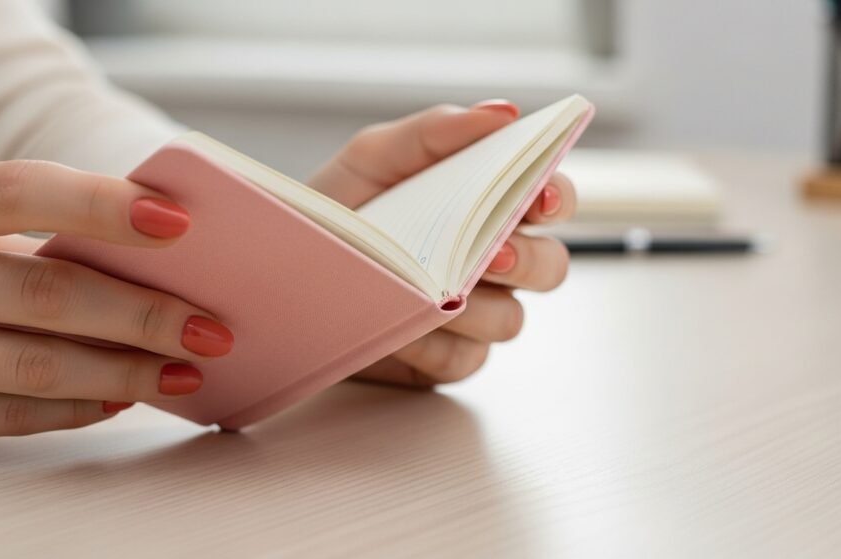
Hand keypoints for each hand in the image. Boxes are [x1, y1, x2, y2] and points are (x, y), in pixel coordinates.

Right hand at [0, 161, 233, 453]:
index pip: (21, 191)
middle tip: (210, 328)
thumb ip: (21, 236)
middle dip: (143, 315)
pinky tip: (122, 399)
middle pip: (46, 292)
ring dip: (125, 372)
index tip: (178, 221)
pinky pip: (8, 414)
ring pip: (36, 365)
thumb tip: (150, 266)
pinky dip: (77, 408)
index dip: (103, 206)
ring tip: (184, 370)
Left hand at [310, 99, 575, 385]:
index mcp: (485, 206)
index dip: (557, 197)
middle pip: (550, 265)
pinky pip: (465, 359)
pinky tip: (406, 329)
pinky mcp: (446, 358)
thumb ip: (434, 132)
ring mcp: (473, 314)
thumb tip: (501, 112)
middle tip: (494, 253)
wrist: (283, 273)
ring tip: (438, 293)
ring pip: (512, 319)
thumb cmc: (336, 209)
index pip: (549, 199)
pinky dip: (436, 345)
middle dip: (529, 260)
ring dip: (480, 308)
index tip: (543, 197)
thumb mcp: (372, 158)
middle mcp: (491, 261)